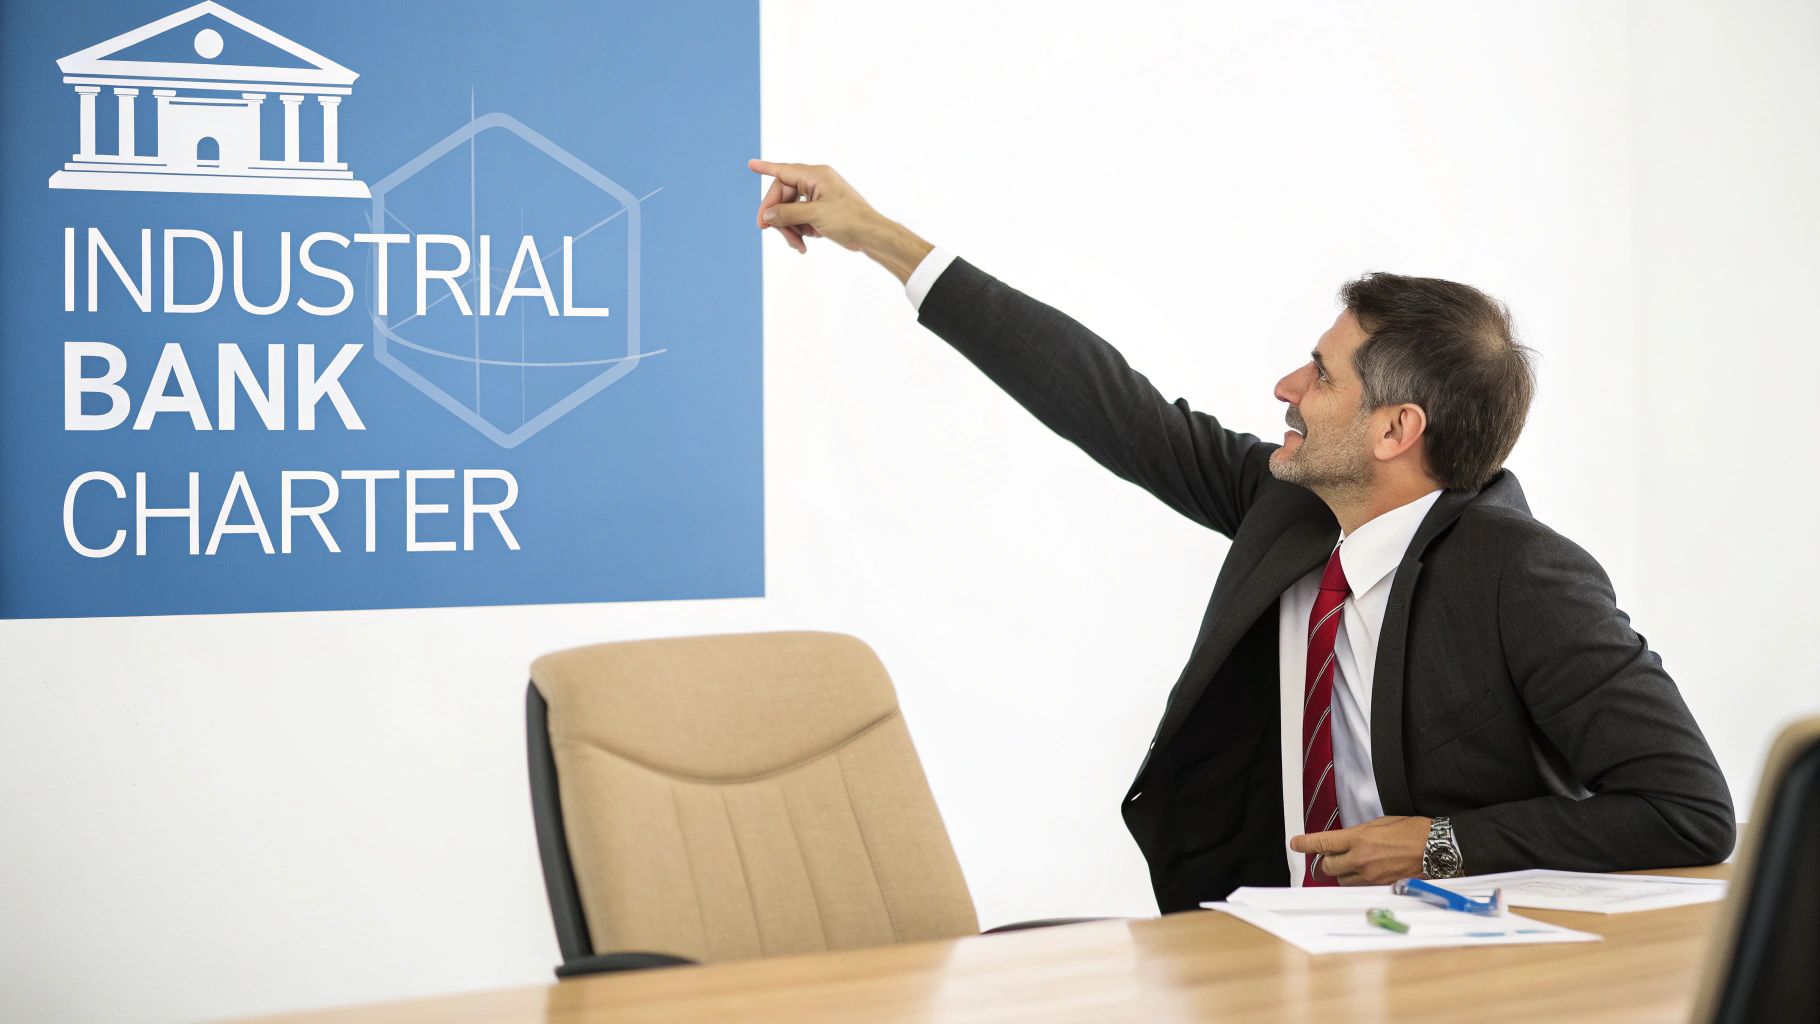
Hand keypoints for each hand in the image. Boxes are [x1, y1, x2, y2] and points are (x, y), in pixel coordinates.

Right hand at [747, 159, 931, 281]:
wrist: (871, 235)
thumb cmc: (849, 220)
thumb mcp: (814, 216)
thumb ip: (788, 214)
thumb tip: (768, 215)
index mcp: (815, 176)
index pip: (783, 171)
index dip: (765, 168)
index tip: (750, 164)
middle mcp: (816, 183)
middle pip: (784, 195)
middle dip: (777, 215)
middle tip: (767, 229)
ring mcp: (819, 197)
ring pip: (790, 210)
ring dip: (789, 228)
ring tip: (797, 245)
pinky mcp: (821, 211)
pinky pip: (800, 218)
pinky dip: (799, 231)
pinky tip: (805, 244)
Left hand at [1289, 815, 1431, 884]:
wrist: (1435, 847)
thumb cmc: (1411, 830)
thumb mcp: (1378, 824)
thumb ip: (1356, 835)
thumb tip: (1343, 842)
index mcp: (1358, 838)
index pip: (1322, 842)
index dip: (1304, 843)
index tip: (1295, 843)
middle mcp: (1360, 859)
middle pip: (1328, 866)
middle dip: (1326, 862)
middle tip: (1329, 858)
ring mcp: (1370, 876)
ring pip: (1342, 879)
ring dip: (1342, 873)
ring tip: (1352, 865)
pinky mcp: (1380, 886)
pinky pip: (1359, 887)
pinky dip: (1357, 881)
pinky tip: (1364, 874)